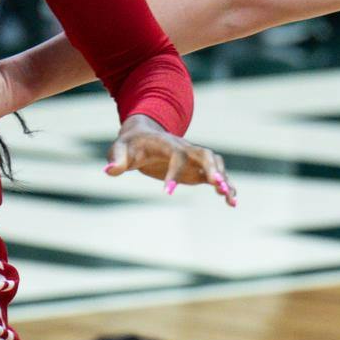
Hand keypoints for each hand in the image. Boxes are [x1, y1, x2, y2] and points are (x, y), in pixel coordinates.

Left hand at [107, 114, 236, 204]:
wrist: (144, 137)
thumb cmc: (131, 145)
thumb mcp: (120, 150)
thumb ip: (117, 159)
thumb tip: (109, 171)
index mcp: (167, 144)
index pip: (176, 154)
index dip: (174, 171)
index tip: (167, 193)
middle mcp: (185, 148)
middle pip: (206, 154)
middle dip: (213, 169)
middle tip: (218, 186)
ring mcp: (193, 159)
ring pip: (216, 164)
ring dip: (224, 179)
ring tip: (229, 198)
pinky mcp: (197, 170)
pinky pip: (215, 177)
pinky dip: (226, 187)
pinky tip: (231, 202)